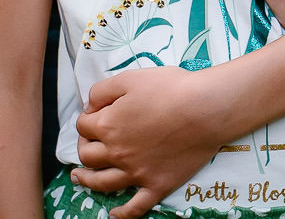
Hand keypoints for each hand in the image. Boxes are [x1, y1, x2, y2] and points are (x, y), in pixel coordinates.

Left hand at [73, 66, 224, 218]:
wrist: (205, 109)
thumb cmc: (170, 88)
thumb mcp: (130, 78)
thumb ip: (102, 90)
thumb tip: (90, 106)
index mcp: (108, 125)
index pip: (83, 125)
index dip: (87, 117)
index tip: (95, 112)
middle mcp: (117, 153)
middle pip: (87, 155)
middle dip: (83, 146)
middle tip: (89, 141)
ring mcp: (136, 173)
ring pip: (102, 182)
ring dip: (87, 180)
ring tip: (79, 178)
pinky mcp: (157, 185)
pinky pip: (136, 206)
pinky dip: (123, 213)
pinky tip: (115, 214)